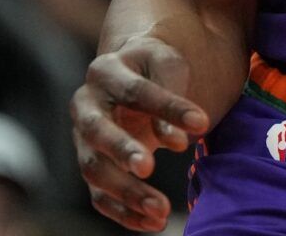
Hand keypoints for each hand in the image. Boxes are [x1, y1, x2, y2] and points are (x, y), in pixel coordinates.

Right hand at [72, 36, 209, 230]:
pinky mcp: (92, 165)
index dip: (168, 108)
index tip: (203, 122)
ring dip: (126, 192)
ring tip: (162, 210)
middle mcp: (85, 105)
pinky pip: (99, 195)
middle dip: (121, 150)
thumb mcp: (168, 65)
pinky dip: (124, 212)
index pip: (136, 90)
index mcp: (106, 71)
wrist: (133, 73)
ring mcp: (82, 139)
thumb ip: (172, 96)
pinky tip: (152, 223)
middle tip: (149, 168)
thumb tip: (175, 142)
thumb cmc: (154, 68)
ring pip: (94, 169)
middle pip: (97, 131)